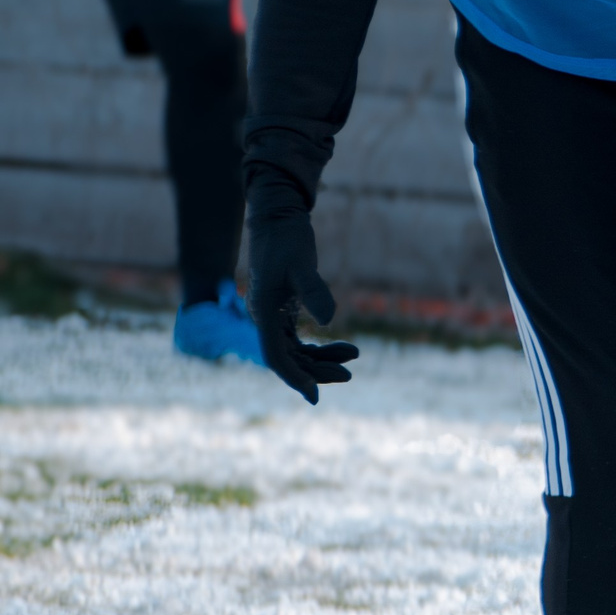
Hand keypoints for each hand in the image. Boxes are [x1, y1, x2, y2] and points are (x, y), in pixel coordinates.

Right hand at [246, 199, 359, 403]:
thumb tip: (329, 319)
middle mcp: (263, 319)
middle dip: (316, 370)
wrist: (278, 218)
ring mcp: (272, 317)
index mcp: (262, 313)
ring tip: (353, 356)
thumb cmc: (287, 238)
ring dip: (321, 359)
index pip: (275, 356)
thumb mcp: (302, 263)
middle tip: (349, 375)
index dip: (294, 377)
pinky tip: (346, 348)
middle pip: (287, 358)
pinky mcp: (283, 311)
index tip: (314, 396)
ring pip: (295, 351)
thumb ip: (313, 290)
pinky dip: (321, 346)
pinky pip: (299, 339)